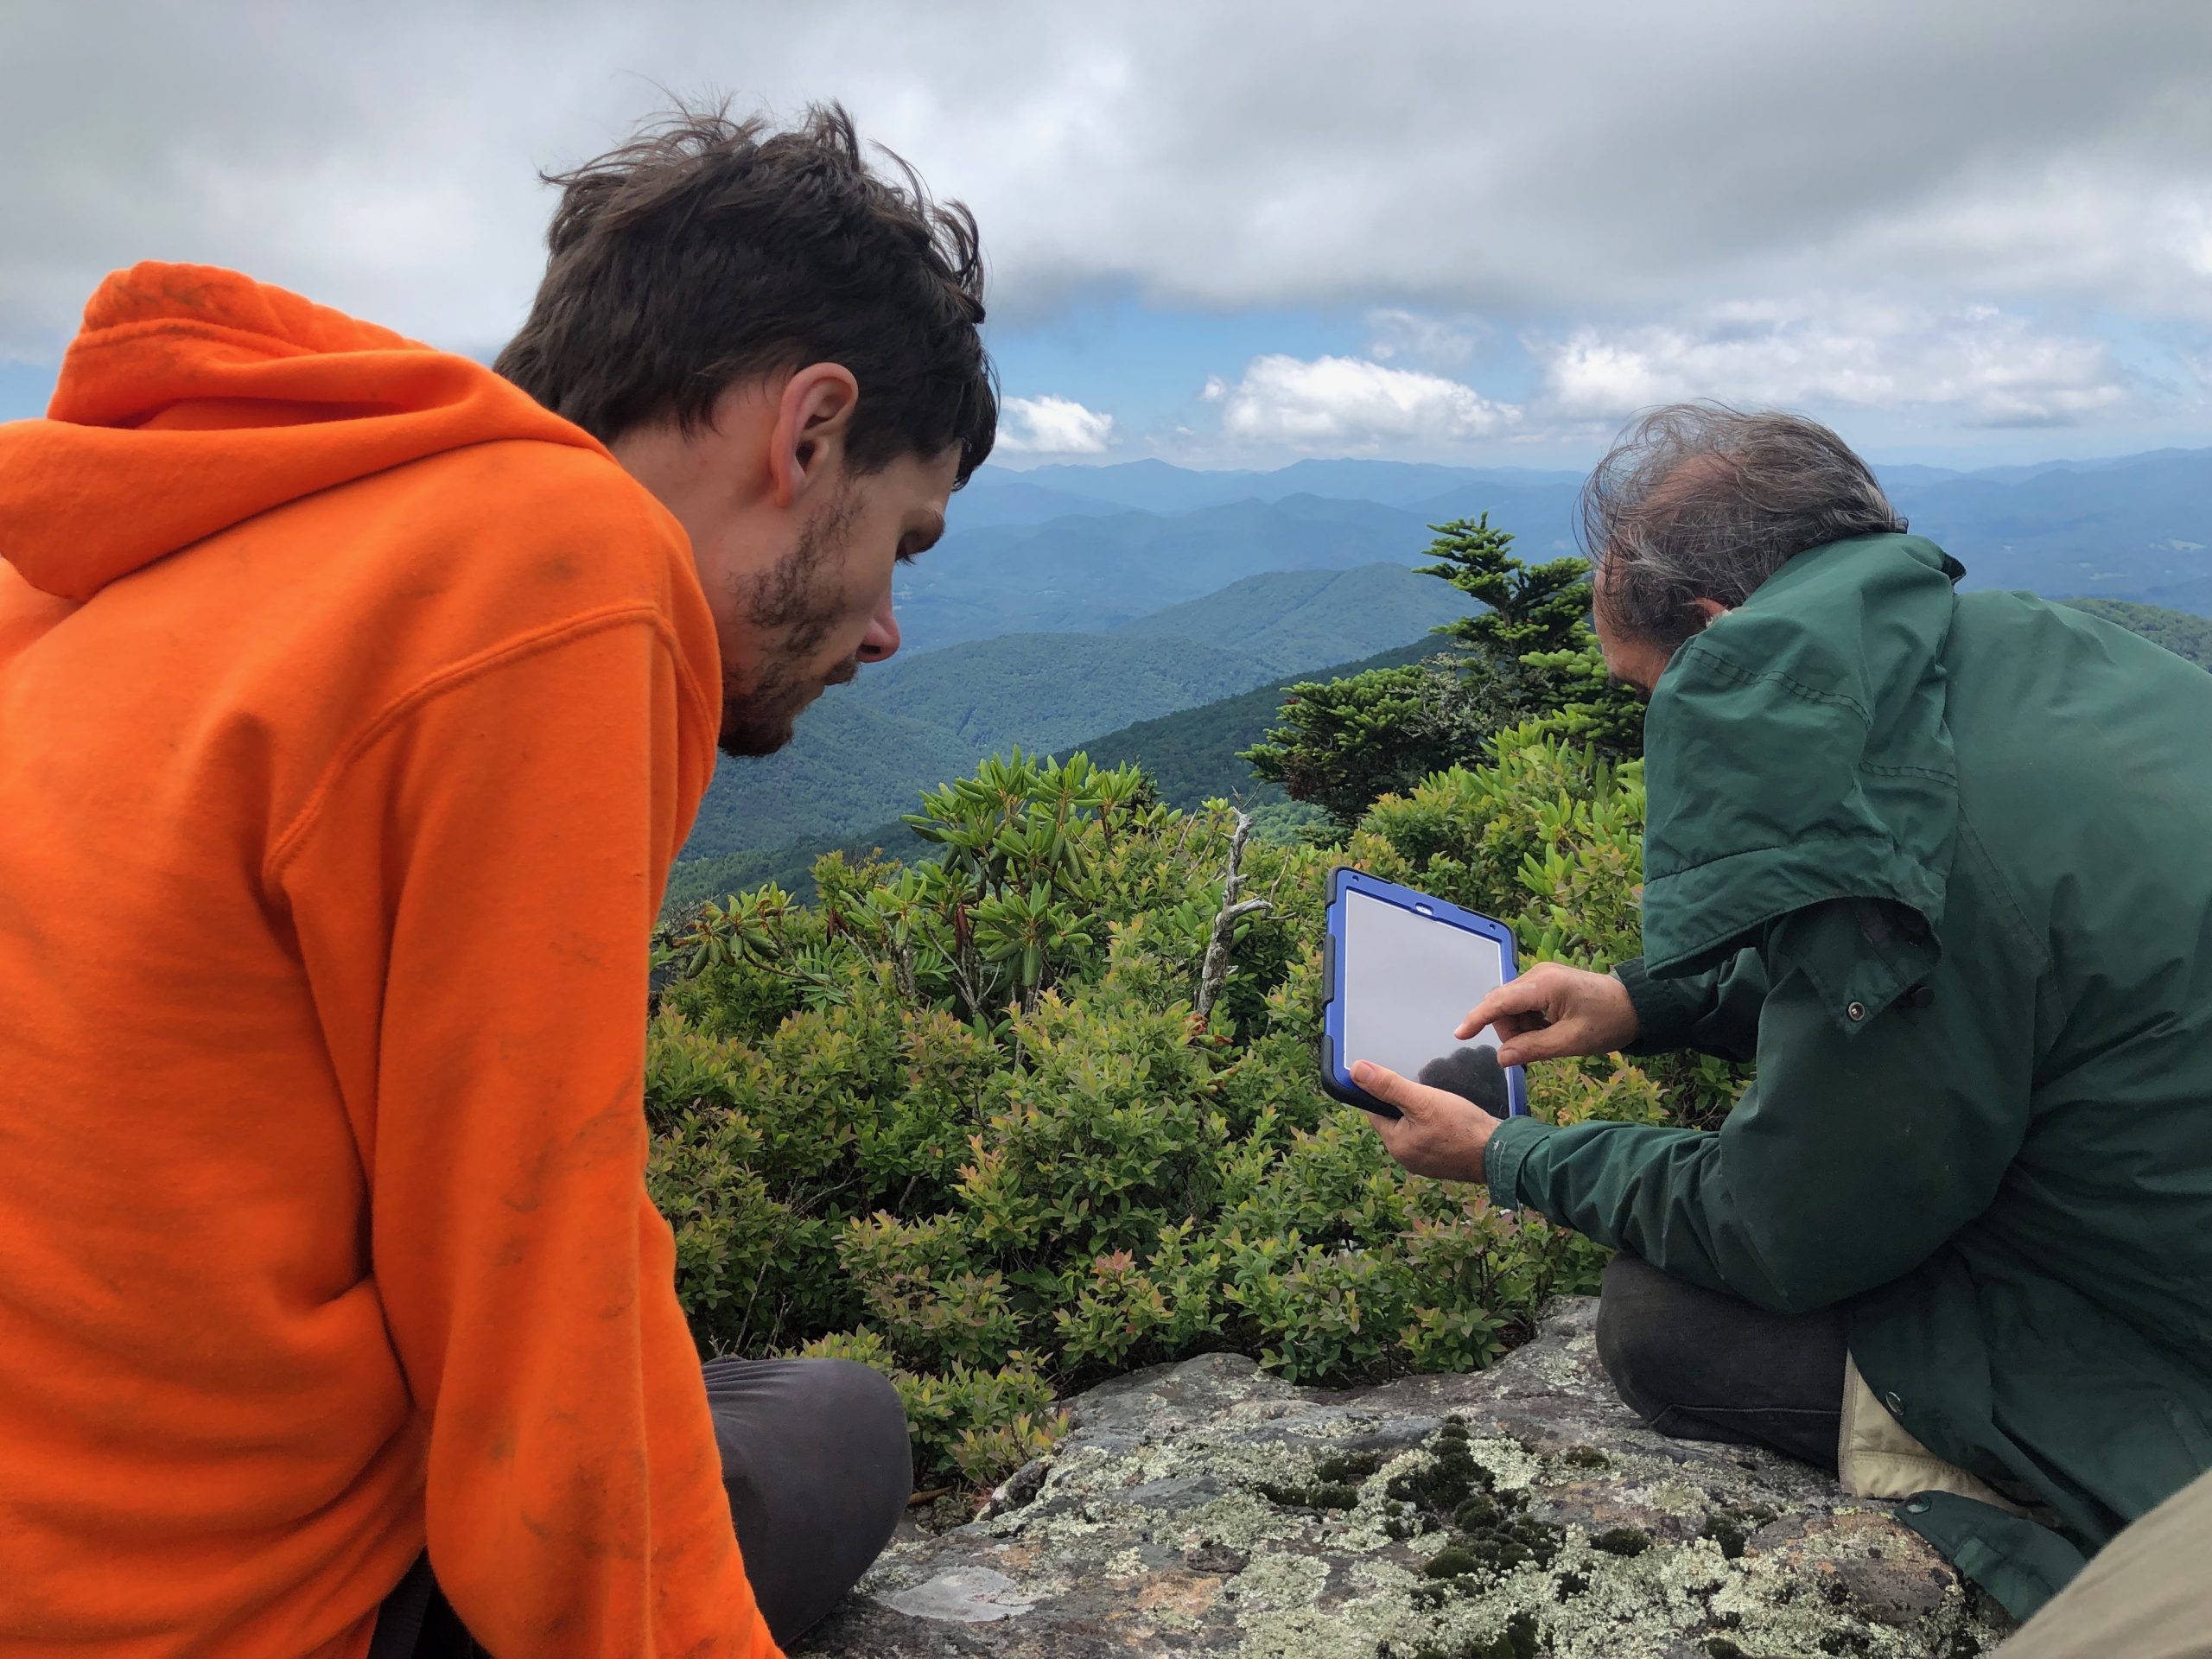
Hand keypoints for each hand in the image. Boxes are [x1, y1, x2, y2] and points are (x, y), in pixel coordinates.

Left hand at [1352, 1059, 1499, 1183]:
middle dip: (1404, 1101)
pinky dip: (1436, 1123)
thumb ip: (1389, 1086)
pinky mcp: (1443, 1160)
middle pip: (1395, 1119)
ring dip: (1421, 1112)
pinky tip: (1449, 1114)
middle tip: (1422, 1086)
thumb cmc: (1462, 1127)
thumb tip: (1356, 1071)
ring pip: (1414, 1127)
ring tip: (1438, 1099)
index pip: (1375, 1111)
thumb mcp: (1423, 1100)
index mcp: (1396, 1144)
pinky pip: (1431, 1136)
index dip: (1380, 1091)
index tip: (1392, 1076)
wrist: (1501, 1153)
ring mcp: (1426, 1161)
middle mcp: (1407, 1157)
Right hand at [1457, 963, 1637, 1065]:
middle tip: (1530, 1052)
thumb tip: (1501, 1058)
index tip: (1460, 1035)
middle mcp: (1538, 974)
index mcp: (1545, 985)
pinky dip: (1528, 1021)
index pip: (1500, 1001)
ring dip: (1519, 1028)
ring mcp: (1542, 976)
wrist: (1637, 1006)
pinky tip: (1548, 1031)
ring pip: (1511, 1005)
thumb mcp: (1571, 1042)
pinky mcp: (1546, 982)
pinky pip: (1523, 1003)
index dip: (1477, 1018)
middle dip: (1508, 1030)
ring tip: (1547, 1040)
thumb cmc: (1609, 1022)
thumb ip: (1533, 1049)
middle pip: (1502, 1004)